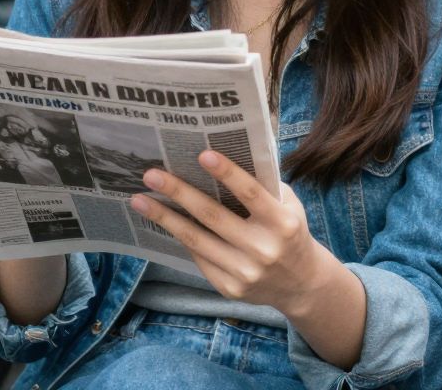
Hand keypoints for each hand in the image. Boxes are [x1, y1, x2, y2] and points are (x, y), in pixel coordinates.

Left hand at [130, 151, 337, 314]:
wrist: (300, 283)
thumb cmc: (291, 233)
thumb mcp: (291, 207)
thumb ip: (265, 190)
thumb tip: (224, 166)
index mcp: (282, 223)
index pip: (250, 193)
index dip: (227, 173)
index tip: (202, 154)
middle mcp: (262, 248)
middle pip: (213, 216)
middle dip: (179, 193)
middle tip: (152, 175)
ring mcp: (244, 271)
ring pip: (196, 239)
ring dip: (165, 218)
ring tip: (140, 200)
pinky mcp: (228, 287)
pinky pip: (198, 257)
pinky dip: (181, 238)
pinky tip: (164, 222)